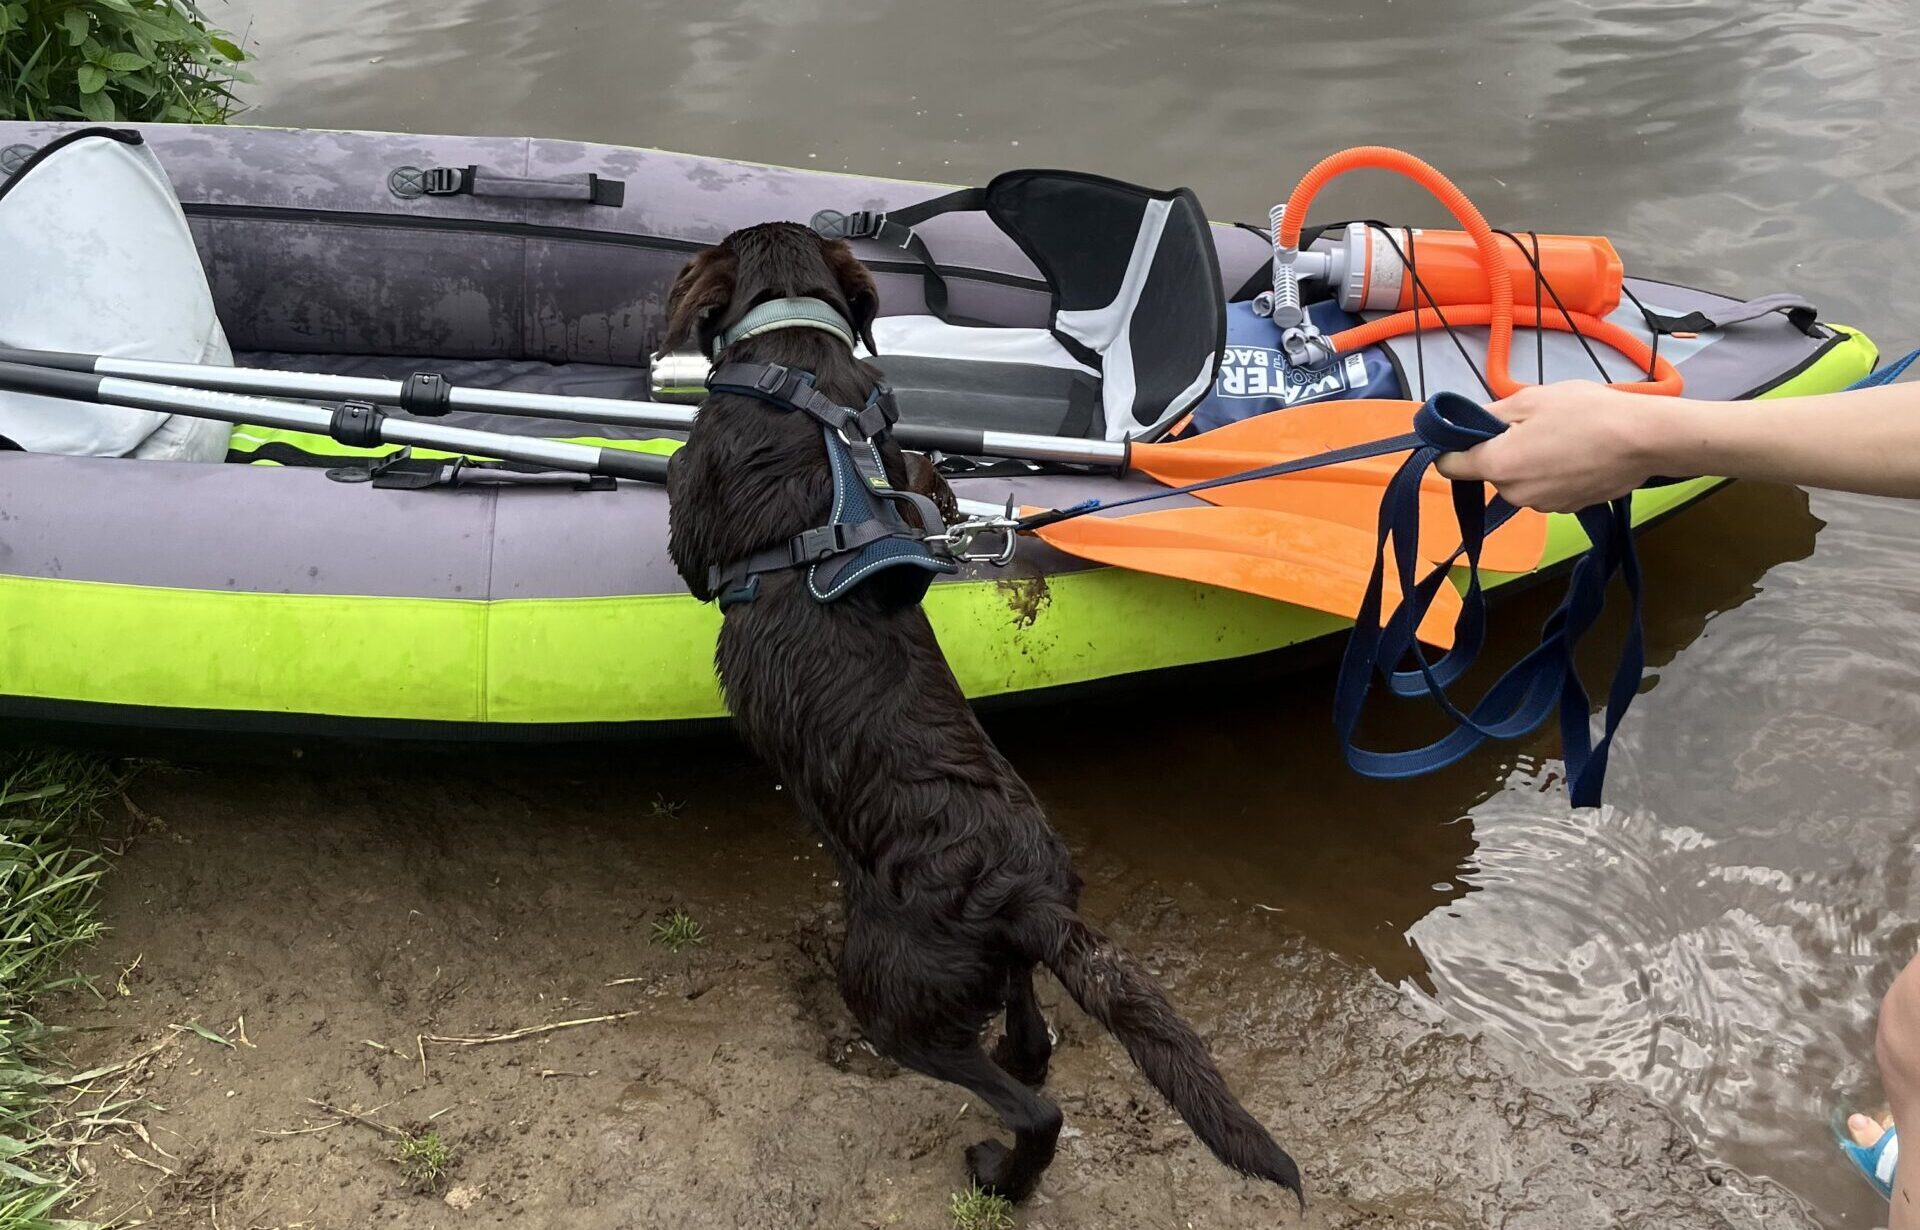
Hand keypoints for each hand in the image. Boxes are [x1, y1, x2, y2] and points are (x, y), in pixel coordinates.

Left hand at [1433, 382, 1664, 512]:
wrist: (1644, 440)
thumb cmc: (1587, 412)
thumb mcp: (1530, 399)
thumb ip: (1489, 414)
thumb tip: (1465, 423)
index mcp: (1497, 465)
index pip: (1449, 466)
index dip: (1452, 447)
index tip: (1466, 432)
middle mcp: (1514, 494)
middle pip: (1489, 472)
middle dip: (1501, 450)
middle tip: (1532, 424)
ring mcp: (1542, 505)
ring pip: (1519, 481)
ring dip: (1529, 462)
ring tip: (1561, 437)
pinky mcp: (1566, 509)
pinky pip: (1545, 489)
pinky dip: (1552, 474)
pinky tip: (1577, 454)